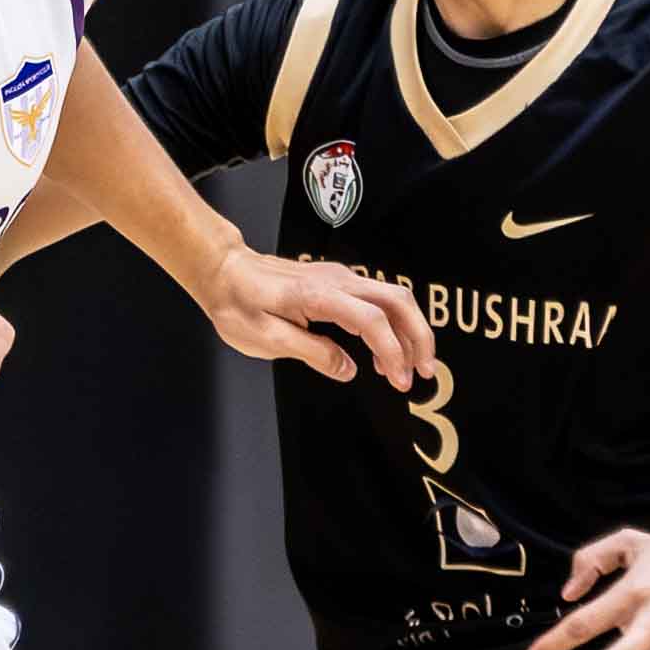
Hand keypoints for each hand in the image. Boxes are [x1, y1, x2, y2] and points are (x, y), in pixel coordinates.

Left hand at [201, 242, 435, 387]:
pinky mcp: (338, 282)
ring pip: (393, 297)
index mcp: (319, 296)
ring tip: (410, 368)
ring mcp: (340, 277)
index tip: (398, 379)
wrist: (225, 271)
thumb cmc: (238, 303)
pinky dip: (393, 324)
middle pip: (398, 300)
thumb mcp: (266, 339)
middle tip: (425, 372)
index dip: (391, 352)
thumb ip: (312, 353)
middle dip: (419, 337)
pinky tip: (385, 352)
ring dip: (409, 331)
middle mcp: (337, 280)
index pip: (372, 320)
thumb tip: (348, 369)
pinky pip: (378, 299)